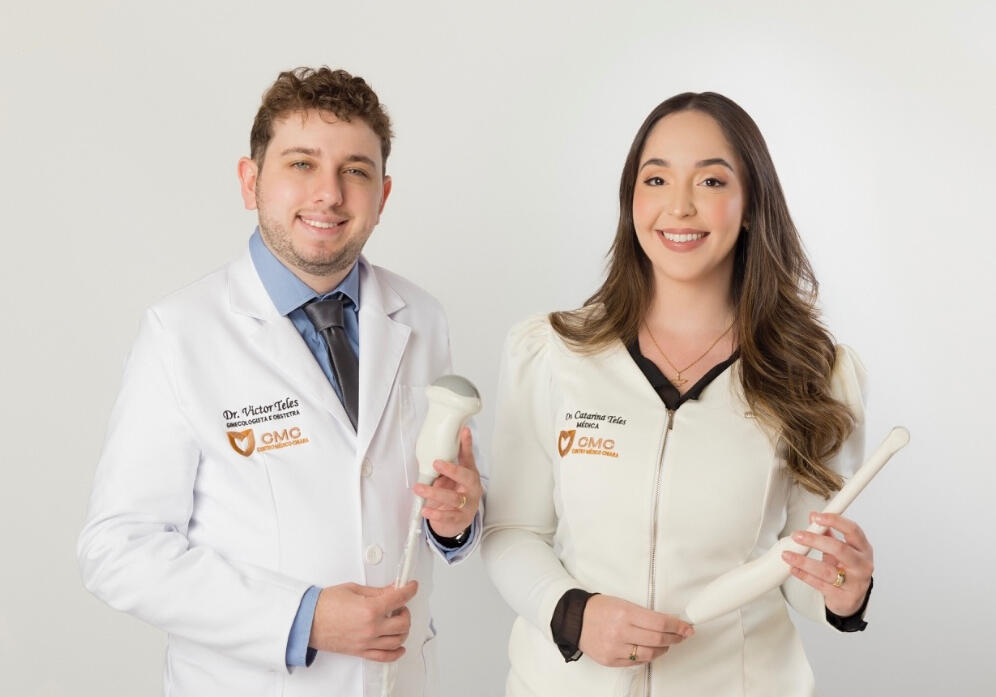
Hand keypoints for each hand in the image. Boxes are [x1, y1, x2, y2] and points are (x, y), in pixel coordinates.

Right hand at [308, 581, 417, 661]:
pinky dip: (396, 653)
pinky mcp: (361, 651)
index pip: (399, 598)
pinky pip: (384, 656)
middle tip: (400, 605)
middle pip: (403, 622)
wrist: (307, 621)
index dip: (409, 590)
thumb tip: (392, 590)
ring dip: (403, 630)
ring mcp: (367, 642)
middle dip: (406, 611)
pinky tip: (399, 646)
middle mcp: (371, 628)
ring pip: (398, 640)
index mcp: (370, 609)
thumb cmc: (324, 604)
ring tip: (397, 621)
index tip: (412, 587)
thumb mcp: (353, 589)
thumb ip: (377, 591)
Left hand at [415, 427, 482, 538]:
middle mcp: (472, 489)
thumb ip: (448, 466)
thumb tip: (438, 449)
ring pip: (453, 498)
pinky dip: (436, 513)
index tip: (464, 431)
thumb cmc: (456, 494)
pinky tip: (425, 510)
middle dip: (452, 470)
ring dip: (434, 492)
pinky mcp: (460, 519)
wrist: (458, 522)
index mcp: (470, 476)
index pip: (469, 458)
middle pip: (466, 477)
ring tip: (418, 489)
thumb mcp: (453, 479)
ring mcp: (468, 505)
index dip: (467, 445)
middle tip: (436, 463)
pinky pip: (448, 516)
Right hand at [578, 594, 693, 666]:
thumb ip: (644, 614)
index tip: (687, 627)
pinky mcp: (610, 660)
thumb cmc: (599, 608)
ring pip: (649, 654)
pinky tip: (650, 650)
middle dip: (675, 637)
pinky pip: (636, 662)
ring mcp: (615, 648)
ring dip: (663, 649)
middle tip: (682, 635)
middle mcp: (620, 632)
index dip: (677, 626)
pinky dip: (647, 657)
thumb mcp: (623, 603)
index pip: (659, 622)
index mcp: (625, 613)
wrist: (574, 619)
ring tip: (667, 644)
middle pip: (658, 639)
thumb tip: (668, 622)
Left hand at [781, 512, 873, 616]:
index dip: (835, 521)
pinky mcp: (843, 597)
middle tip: (797, 535)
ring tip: (787, 554)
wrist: (852, 598)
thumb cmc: (848, 569)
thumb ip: (828, 533)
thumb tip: (813, 517)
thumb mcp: (842, 549)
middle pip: (839, 549)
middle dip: (815, 540)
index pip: (853, 530)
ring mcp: (854, 583)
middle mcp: (862, 565)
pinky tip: (793, 568)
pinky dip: (804, 575)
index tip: (816, 517)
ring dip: (804, 561)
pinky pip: (820, 585)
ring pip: (827, 570)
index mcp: (863, 549)